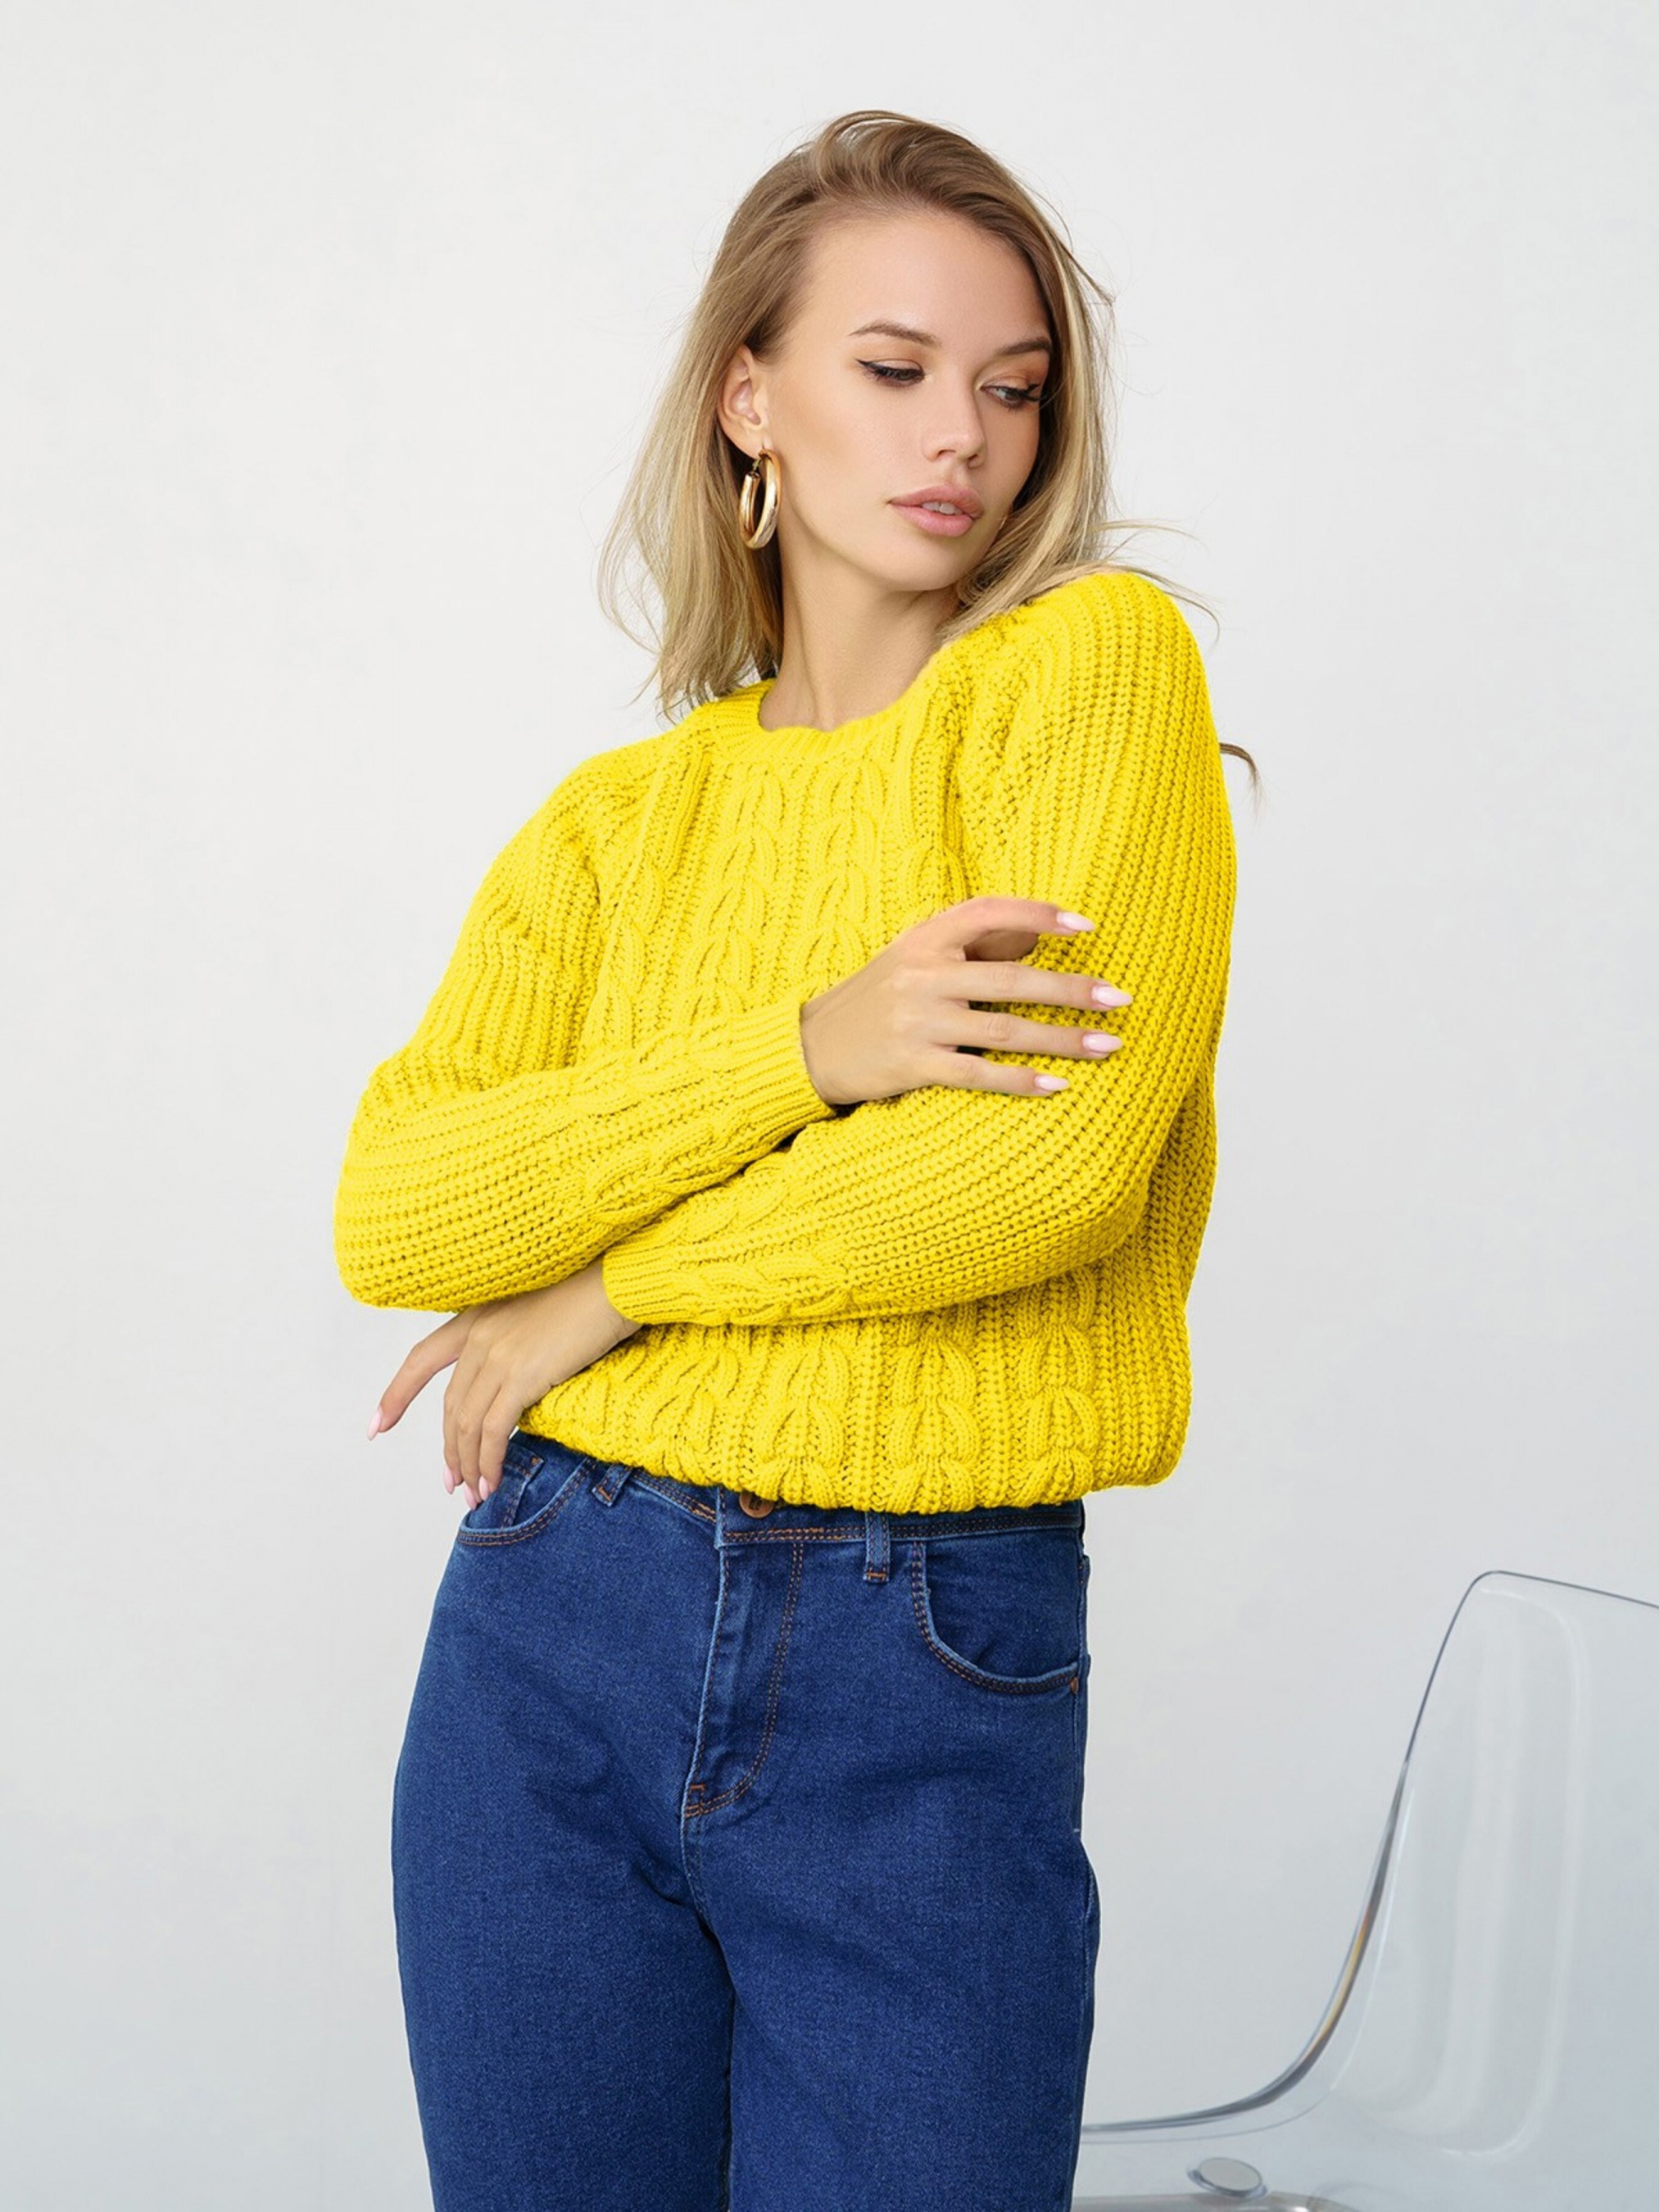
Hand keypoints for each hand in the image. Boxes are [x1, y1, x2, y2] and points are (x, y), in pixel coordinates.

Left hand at [369, 1260, 643, 1507]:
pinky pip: (494, 1430)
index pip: (421, 1359)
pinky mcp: (522, 1374)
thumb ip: (513, 1341)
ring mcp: (498, 1354)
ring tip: (474, 1493)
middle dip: (448, 1451)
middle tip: (452, 1483)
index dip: (395, 1395)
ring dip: (468, 1464)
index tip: (376, 1426)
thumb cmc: (591, 1294)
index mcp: (477, 1316)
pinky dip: (489, 1461)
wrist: (617, 1281)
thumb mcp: (536, 1312)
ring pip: (466, 1424)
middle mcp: (480, 1334)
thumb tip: (514, 1384)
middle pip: (450, 1405)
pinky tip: (493, 1480)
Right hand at [797, 896, 1132, 1107]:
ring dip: (1061, 1040)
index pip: (988, 913)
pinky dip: (1020, 1081)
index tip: (1085, 926)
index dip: (1038, 914)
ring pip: (1004, 1030)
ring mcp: (916, 1021)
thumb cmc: (878, 998)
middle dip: (1071, 990)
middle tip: (1119, 998)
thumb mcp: (915, 957)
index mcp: (925, 938)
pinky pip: (977, 1074)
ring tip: (1107, 1045)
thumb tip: (1038, 936)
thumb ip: (971, 945)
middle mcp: (921, 974)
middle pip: (1010, 980)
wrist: (811, 1047)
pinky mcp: (911, 1065)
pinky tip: (1057, 1086)